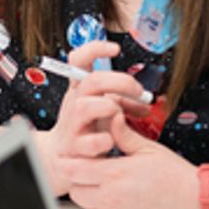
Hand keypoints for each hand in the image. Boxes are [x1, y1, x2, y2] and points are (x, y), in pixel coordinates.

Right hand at [34, 41, 150, 194]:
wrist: (62, 159)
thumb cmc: (85, 129)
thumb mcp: (99, 110)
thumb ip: (122, 102)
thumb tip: (146, 103)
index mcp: (79, 90)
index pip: (79, 60)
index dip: (94, 49)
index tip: (115, 49)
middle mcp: (73, 103)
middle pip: (92, 81)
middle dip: (120, 82)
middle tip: (139, 91)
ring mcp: (72, 125)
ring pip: (84, 107)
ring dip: (108, 108)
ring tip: (118, 116)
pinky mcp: (74, 148)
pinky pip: (90, 142)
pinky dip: (103, 141)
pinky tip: (110, 143)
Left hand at [65, 118, 199, 208]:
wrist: (197, 204)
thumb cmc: (176, 176)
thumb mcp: (148, 149)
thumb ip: (123, 134)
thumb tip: (110, 117)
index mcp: (115, 174)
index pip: (73, 169)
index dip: (67, 162)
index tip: (69, 156)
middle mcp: (111, 198)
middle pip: (74, 190)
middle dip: (76, 178)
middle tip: (88, 168)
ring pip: (84, 205)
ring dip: (87, 194)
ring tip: (103, 182)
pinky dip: (99, 208)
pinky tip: (114, 196)